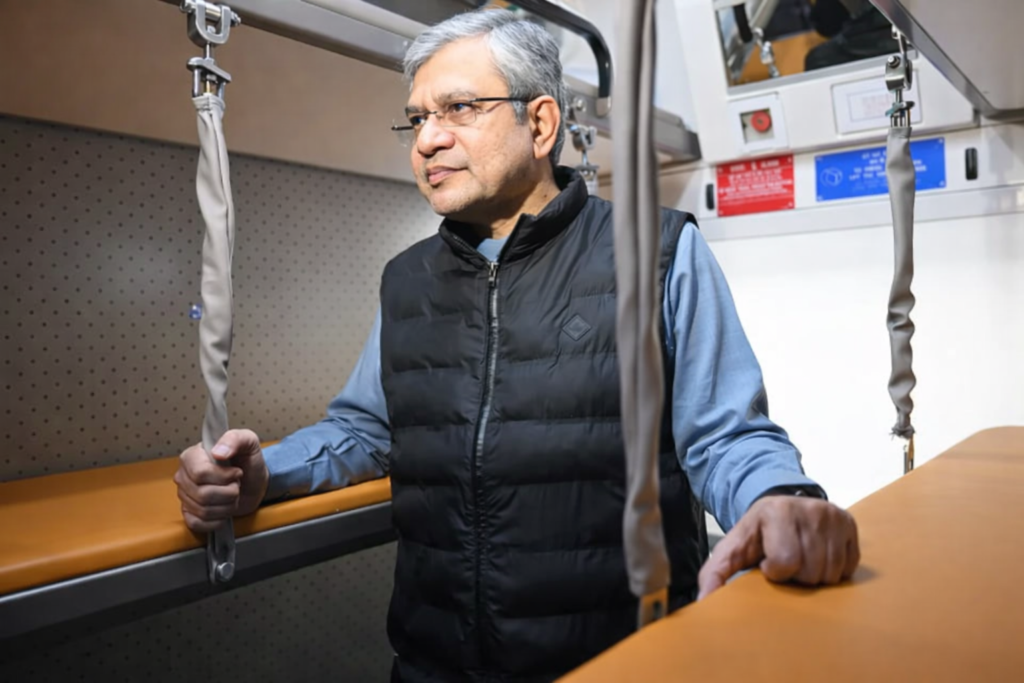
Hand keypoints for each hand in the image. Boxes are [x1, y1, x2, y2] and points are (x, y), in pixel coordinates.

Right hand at [174, 428, 269, 532]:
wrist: (254, 482)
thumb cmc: (249, 462)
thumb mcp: (249, 442)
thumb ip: (234, 439)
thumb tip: (218, 452)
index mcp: (193, 455)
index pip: (200, 473)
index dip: (222, 476)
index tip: (236, 472)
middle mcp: (185, 475)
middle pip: (202, 493)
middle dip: (228, 492)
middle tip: (235, 484)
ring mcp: (185, 495)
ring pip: (202, 510)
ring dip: (226, 505)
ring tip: (231, 494)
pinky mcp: (190, 512)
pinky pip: (196, 523)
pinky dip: (216, 520)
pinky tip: (224, 508)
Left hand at [697, 495, 859, 599]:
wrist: (779, 508)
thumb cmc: (756, 534)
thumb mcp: (731, 549)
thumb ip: (714, 574)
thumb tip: (703, 602)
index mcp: (776, 511)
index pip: (785, 563)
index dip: (774, 571)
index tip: (767, 562)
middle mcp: (809, 509)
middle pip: (811, 571)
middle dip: (796, 575)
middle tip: (786, 561)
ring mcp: (832, 514)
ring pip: (832, 572)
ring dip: (815, 575)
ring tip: (801, 559)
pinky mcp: (849, 522)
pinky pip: (850, 566)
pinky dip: (834, 569)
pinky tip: (819, 555)